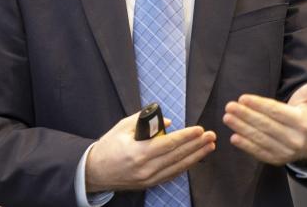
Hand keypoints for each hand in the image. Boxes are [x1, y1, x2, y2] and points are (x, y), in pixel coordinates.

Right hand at [86, 112, 215, 191]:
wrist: (95, 172)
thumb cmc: (108, 145)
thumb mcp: (123, 127)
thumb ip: (146, 122)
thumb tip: (169, 123)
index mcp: (138, 152)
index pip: (169, 144)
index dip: (186, 137)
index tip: (199, 129)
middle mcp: (146, 168)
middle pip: (177, 156)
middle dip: (197, 145)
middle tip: (211, 136)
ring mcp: (149, 179)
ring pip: (178, 167)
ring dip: (196, 156)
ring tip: (209, 147)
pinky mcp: (150, 184)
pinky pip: (171, 175)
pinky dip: (185, 166)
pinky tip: (195, 159)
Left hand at [223, 69, 306, 165]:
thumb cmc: (306, 113)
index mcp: (302, 122)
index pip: (276, 112)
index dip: (259, 105)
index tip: (243, 98)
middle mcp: (295, 139)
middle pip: (266, 126)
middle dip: (245, 116)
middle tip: (229, 106)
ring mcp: (286, 152)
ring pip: (261, 139)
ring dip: (242, 128)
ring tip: (227, 118)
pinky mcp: (277, 160)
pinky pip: (260, 153)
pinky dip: (247, 146)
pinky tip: (234, 137)